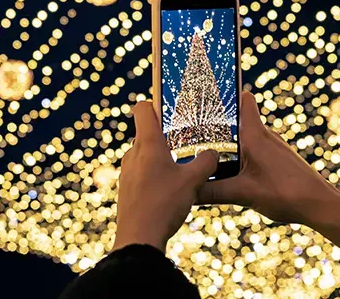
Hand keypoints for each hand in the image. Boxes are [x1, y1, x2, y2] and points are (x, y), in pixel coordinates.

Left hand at [114, 101, 218, 250]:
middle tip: (187, 139)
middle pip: (148, 133)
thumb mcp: (193, 181)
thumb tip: (212, 153)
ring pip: (146, 154)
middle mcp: (133, 153)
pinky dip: (156, 173)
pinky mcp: (127, 187)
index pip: (142, 109)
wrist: (139, 237)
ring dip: (163, 157)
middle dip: (167, 135)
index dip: (154, 103)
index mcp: (148, 144)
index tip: (170, 105)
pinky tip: (170, 188)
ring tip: (182, 167)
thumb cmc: (164, 204)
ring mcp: (127, 171)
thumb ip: (206, 162)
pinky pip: (142, 171)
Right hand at [196, 92, 339, 252]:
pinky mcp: (279, 160)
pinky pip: (255, 151)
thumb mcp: (243, 194)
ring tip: (210, 158)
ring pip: (247, 138)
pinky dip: (243, 157)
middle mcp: (266, 136)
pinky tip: (234, 174)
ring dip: (231, 145)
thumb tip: (187, 191)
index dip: (227, 94)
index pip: (244, 100)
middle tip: (194, 134)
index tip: (208, 96)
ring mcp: (274, 147)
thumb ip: (212, 192)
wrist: (320, 206)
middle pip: (239, 120)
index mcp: (255, 135)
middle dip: (219, 126)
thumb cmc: (287, 194)